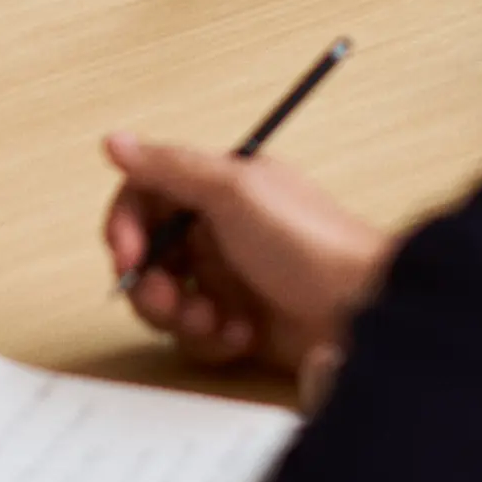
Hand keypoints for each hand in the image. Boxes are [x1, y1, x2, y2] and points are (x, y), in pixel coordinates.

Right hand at [100, 132, 391, 380]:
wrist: (365, 310)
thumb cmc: (311, 244)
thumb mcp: (235, 194)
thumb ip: (170, 167)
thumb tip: (116, 141)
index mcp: (217, 190)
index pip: (146, 197)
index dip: (127, 226)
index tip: (128, 254)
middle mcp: (219, 232)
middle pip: (149, 257)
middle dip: (150, 283)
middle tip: (169, 298)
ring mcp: (229, 280)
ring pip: (167, 301)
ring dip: (179, 315)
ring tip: (211, 320)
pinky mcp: (238, 324)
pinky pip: (197, 336)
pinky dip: (212, 339)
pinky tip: (243, 335)